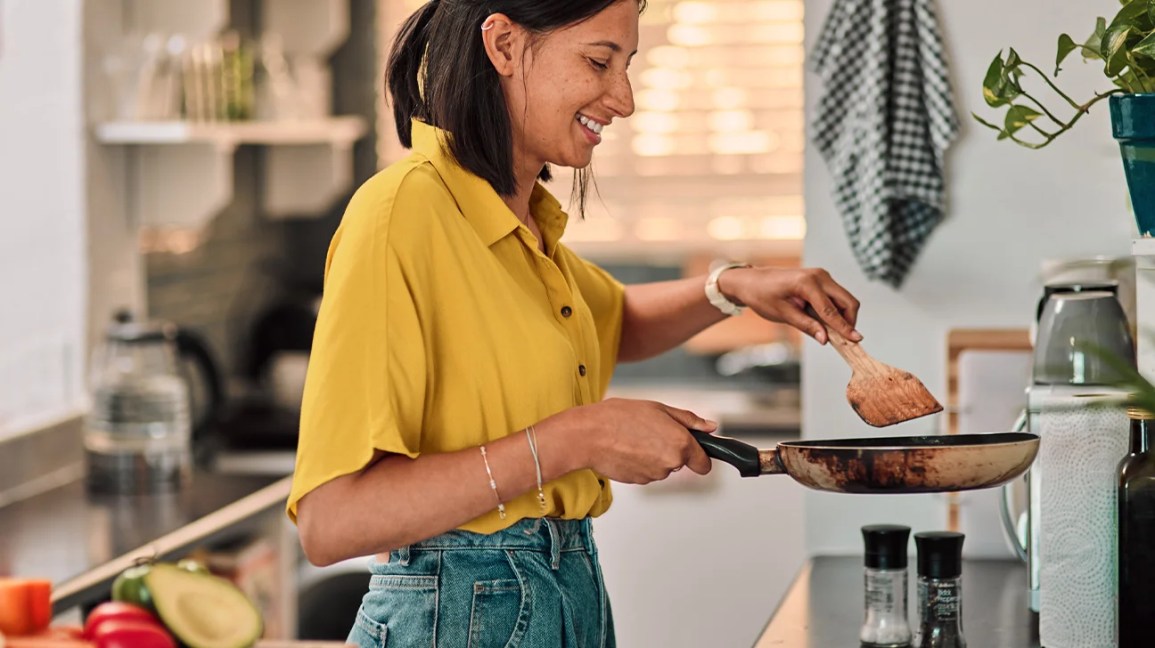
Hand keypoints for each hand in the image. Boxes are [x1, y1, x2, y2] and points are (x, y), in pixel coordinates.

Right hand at [548, 398, 716, 483]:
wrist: (588, 436)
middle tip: (650, 431)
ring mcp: (654, 475)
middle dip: (669, 449)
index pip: (704, 464)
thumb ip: (689, 420)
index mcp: (680, 443)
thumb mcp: (658, 408)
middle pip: (680, 462)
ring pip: (662, 467)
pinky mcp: (638, 482)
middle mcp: (671, 463)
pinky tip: (626, 449)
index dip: (700, 457)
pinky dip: (639, 463)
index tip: (693, 451)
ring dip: (653, 455)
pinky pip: (646, 472)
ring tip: (633, 438)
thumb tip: (710, 427)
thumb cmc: (619, 417)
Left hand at [718, 266, 861, 344]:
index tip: (856, 340)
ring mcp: (822, 276)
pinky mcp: (821, 279)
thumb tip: (825, 339)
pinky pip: (836, 296)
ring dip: (842, 316)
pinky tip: (824, 321)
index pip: (831, 310)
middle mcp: (819, 276)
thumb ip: (806, 326)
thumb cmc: (762, 296)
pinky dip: (836, 310)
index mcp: (808, 283)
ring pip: (844, 299)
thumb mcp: (782, 314)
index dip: (845, 327)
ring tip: (829, 331)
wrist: (752, 281)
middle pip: (847, 301)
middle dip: (849, 321)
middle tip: (844, 340)